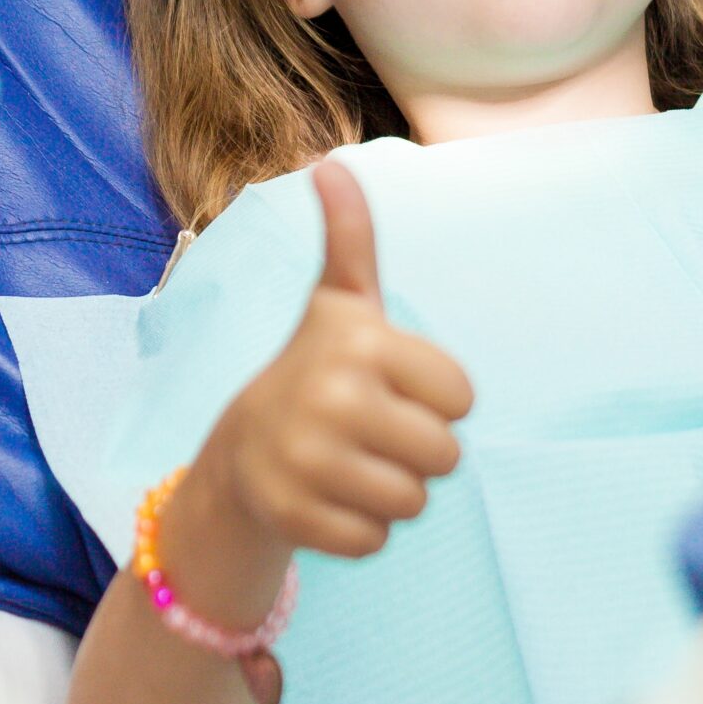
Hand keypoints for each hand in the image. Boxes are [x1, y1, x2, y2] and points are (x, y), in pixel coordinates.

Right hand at [190, 162, 472, 564]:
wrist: (240, 449)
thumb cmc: (315, 367)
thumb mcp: (339, 301)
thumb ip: (349, 236)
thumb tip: (331, 162)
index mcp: (360, 341)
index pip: (462, 397)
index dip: (435, 398)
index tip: (389, 386)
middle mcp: (332, 397)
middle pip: (446, 456)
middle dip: (418, 452)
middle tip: (371, 432)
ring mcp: (307, 461)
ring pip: (414, 502)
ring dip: (392, 491)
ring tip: (350, 463)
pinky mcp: (294, 518)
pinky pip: (376, 541)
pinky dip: (360, 529)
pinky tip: (328, 497)